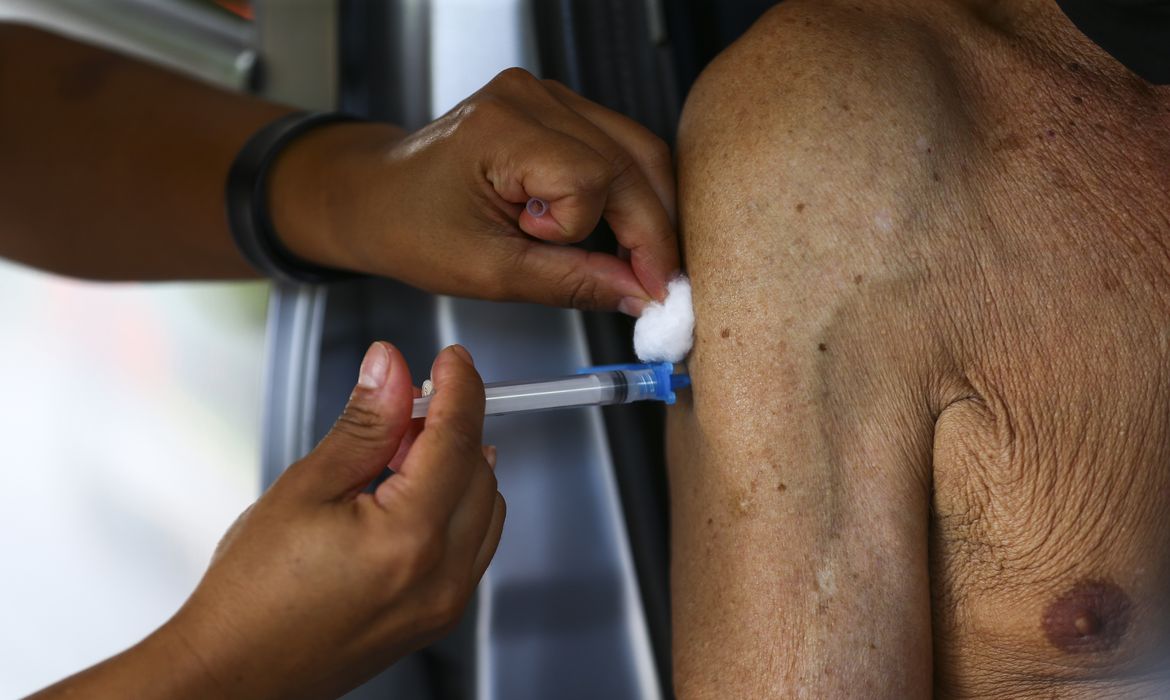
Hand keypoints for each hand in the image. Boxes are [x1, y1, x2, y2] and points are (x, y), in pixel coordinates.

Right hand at [162, 343, 503, 698]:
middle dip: (452, 426)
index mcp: (409, 539)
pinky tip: (409, 494)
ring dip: (458, 467)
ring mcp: (444, 603)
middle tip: (408, 403)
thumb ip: (363, 426)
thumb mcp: (303, 490)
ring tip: (398, 453)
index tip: (452, 360)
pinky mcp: (437, 617)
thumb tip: (390, 371)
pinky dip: (456, 506)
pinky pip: (473, 545)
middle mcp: (441, 576)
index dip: (460, 388)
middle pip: (479, 471)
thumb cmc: (251, 598)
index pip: (457, 439)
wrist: (234, 674)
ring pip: (485, 507)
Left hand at [271, 68, 677, 314]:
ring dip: (647, 210)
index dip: (621, 238)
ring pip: (636, 149)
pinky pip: (617, 145)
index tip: (637, 287)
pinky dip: (627, 192)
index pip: (594, 180)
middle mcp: (529, 99)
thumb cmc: (411, 227)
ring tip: (639, 263)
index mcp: (502, 129)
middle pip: (631, 159)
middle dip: (653, 230)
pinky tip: (618, 230)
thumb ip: (572, 282)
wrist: (376, 197)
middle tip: (659, 286)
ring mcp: (545, 96)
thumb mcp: (490, 272)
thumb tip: (639, 295)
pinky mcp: (555, 108)